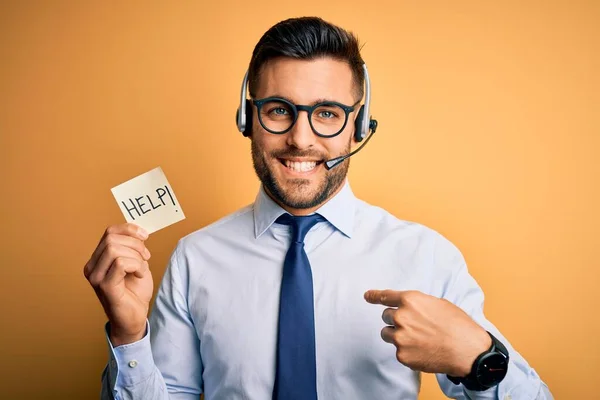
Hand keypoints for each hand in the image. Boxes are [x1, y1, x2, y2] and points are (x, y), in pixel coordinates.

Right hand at [84, 223, 152, 345]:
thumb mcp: (136, 263)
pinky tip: (140, 275)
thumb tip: (138, 232)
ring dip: (136, 256)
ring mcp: (96, 277)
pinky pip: (121, 264)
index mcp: (97, 259)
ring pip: (115, 249)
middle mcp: (92, 267)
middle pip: (112, 238)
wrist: (134, 318)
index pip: (109, 232)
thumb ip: (132, 248)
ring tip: (142, 268)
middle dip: (135, 244)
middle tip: (146, 256)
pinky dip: (136, 265)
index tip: (145, 236)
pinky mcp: (105, 287)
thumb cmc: (135, 292)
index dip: (129, 229)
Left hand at [364, 289, 490, 376]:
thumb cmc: (458, 325)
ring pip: (387, 334)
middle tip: (415, 327)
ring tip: (418, 340)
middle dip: (397, 320)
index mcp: (410, 300)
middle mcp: (401, 317)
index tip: (367, 296)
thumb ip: (418, 304)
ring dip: (398, 335)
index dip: (374, 296)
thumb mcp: (438, 304)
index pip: (385, 296)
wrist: (468, 350)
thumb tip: (410, 308)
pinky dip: (407, 351)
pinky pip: (398, 351)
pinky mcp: (402, 355)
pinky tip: (423, 351)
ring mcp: (400, 337)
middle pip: (386, 316)